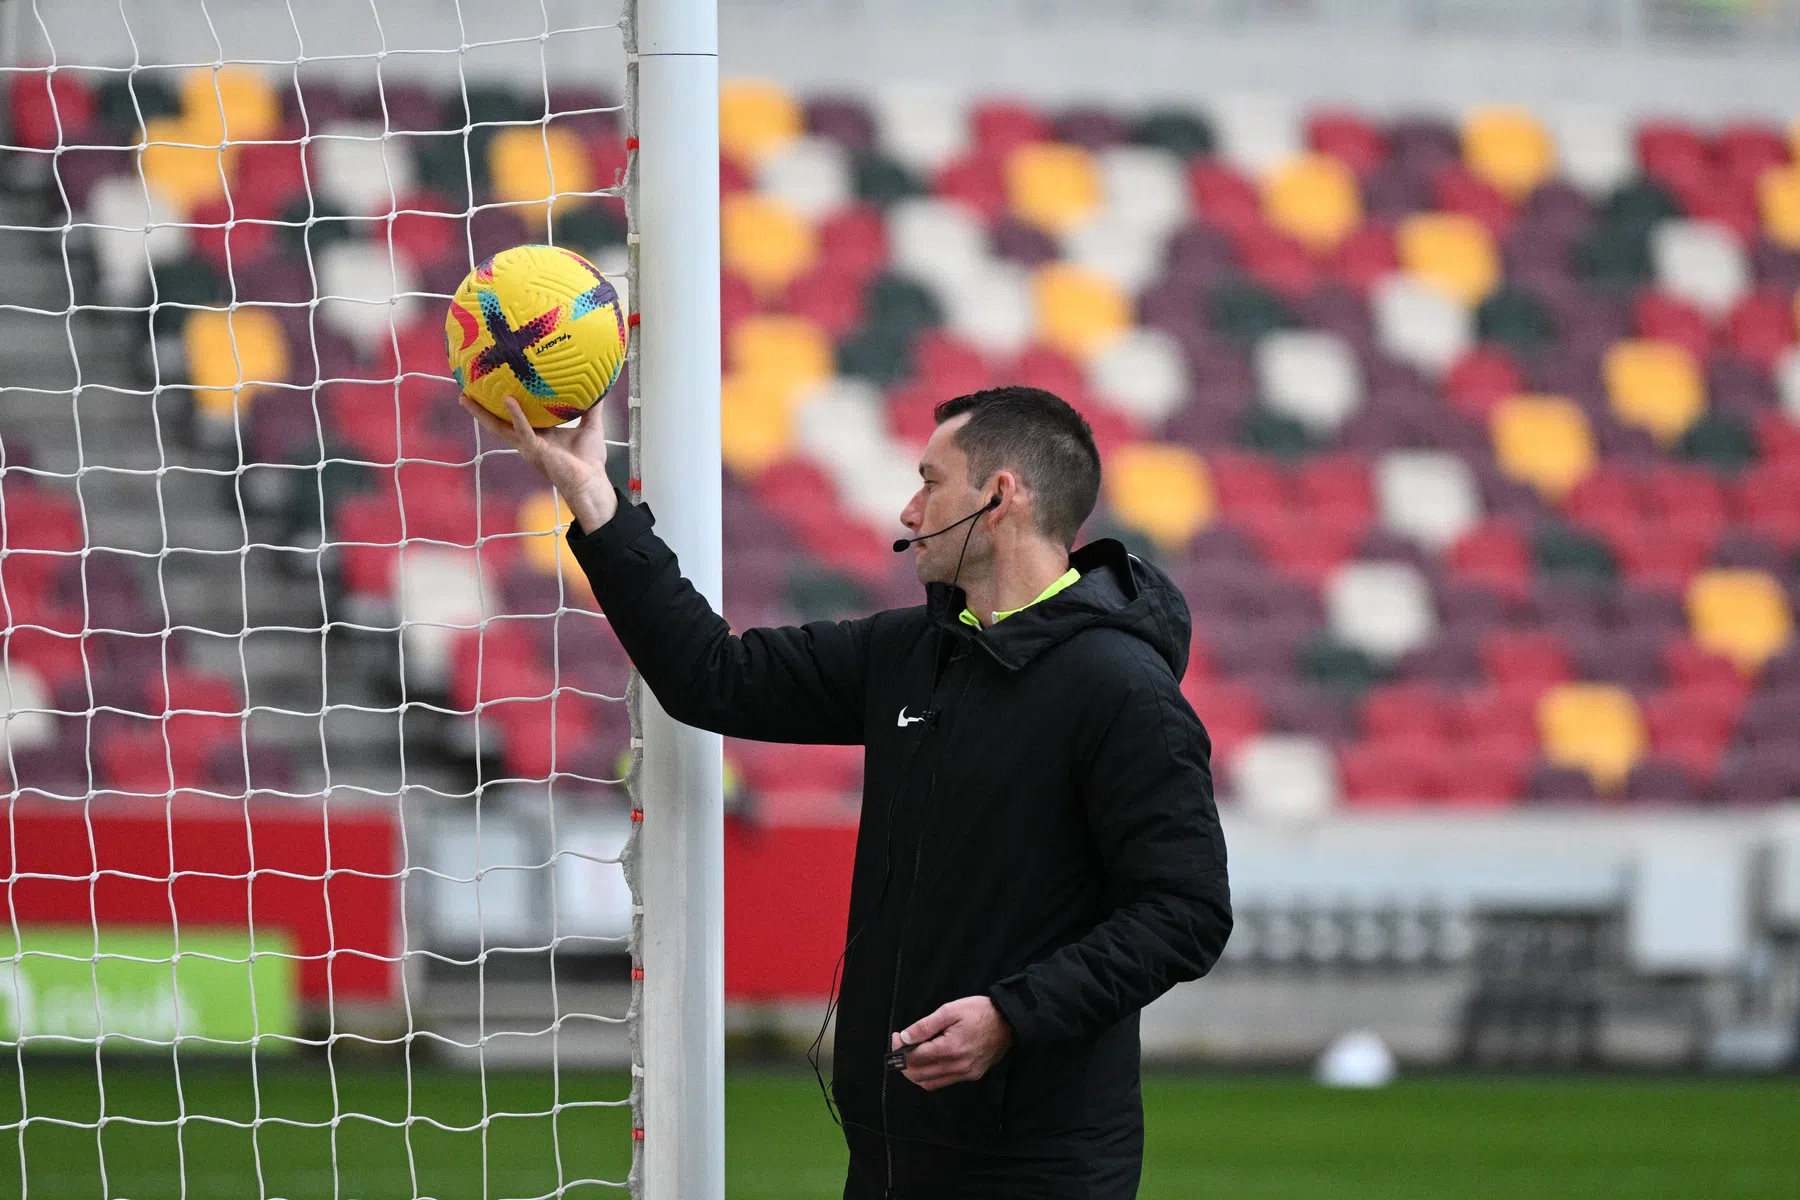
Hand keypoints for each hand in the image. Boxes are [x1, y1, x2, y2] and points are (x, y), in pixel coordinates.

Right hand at [458, 392, 615, 531]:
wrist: (592, 482)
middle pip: (497, 422)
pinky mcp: (535, 450)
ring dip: (482, 413)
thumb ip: (592, 408)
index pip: (513, 417)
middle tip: (464, 392)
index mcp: (538, 434)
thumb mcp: (590, 427)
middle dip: (479, 409)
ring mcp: (528, 446)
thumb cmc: (589, 460)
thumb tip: (599, 387)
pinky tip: (508, 399)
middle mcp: (528, 440)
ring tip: (467, 397)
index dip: (500, 405)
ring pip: (499, 427)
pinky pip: (522, 430)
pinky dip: (516, 415)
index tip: (489, 388)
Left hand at [891, 996, 1012, 1091]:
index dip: (899, 1049)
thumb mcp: (950, 1010)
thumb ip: (925, 1026)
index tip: (897, 1036)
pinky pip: (943, 1082)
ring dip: (915, 1072)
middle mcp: (957, 1066)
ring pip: (928, 1083)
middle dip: (903, 1063)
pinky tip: (929, 1061)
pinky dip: (930, 1076)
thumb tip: (904, 1037)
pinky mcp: (971, 1075)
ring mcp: (965, 1073)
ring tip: (913, 1054)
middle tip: (901, 1046)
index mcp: (950, 1049)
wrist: (1008, 1021)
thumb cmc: (979, 1012)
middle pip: (918, 1075)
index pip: (914, 1058)